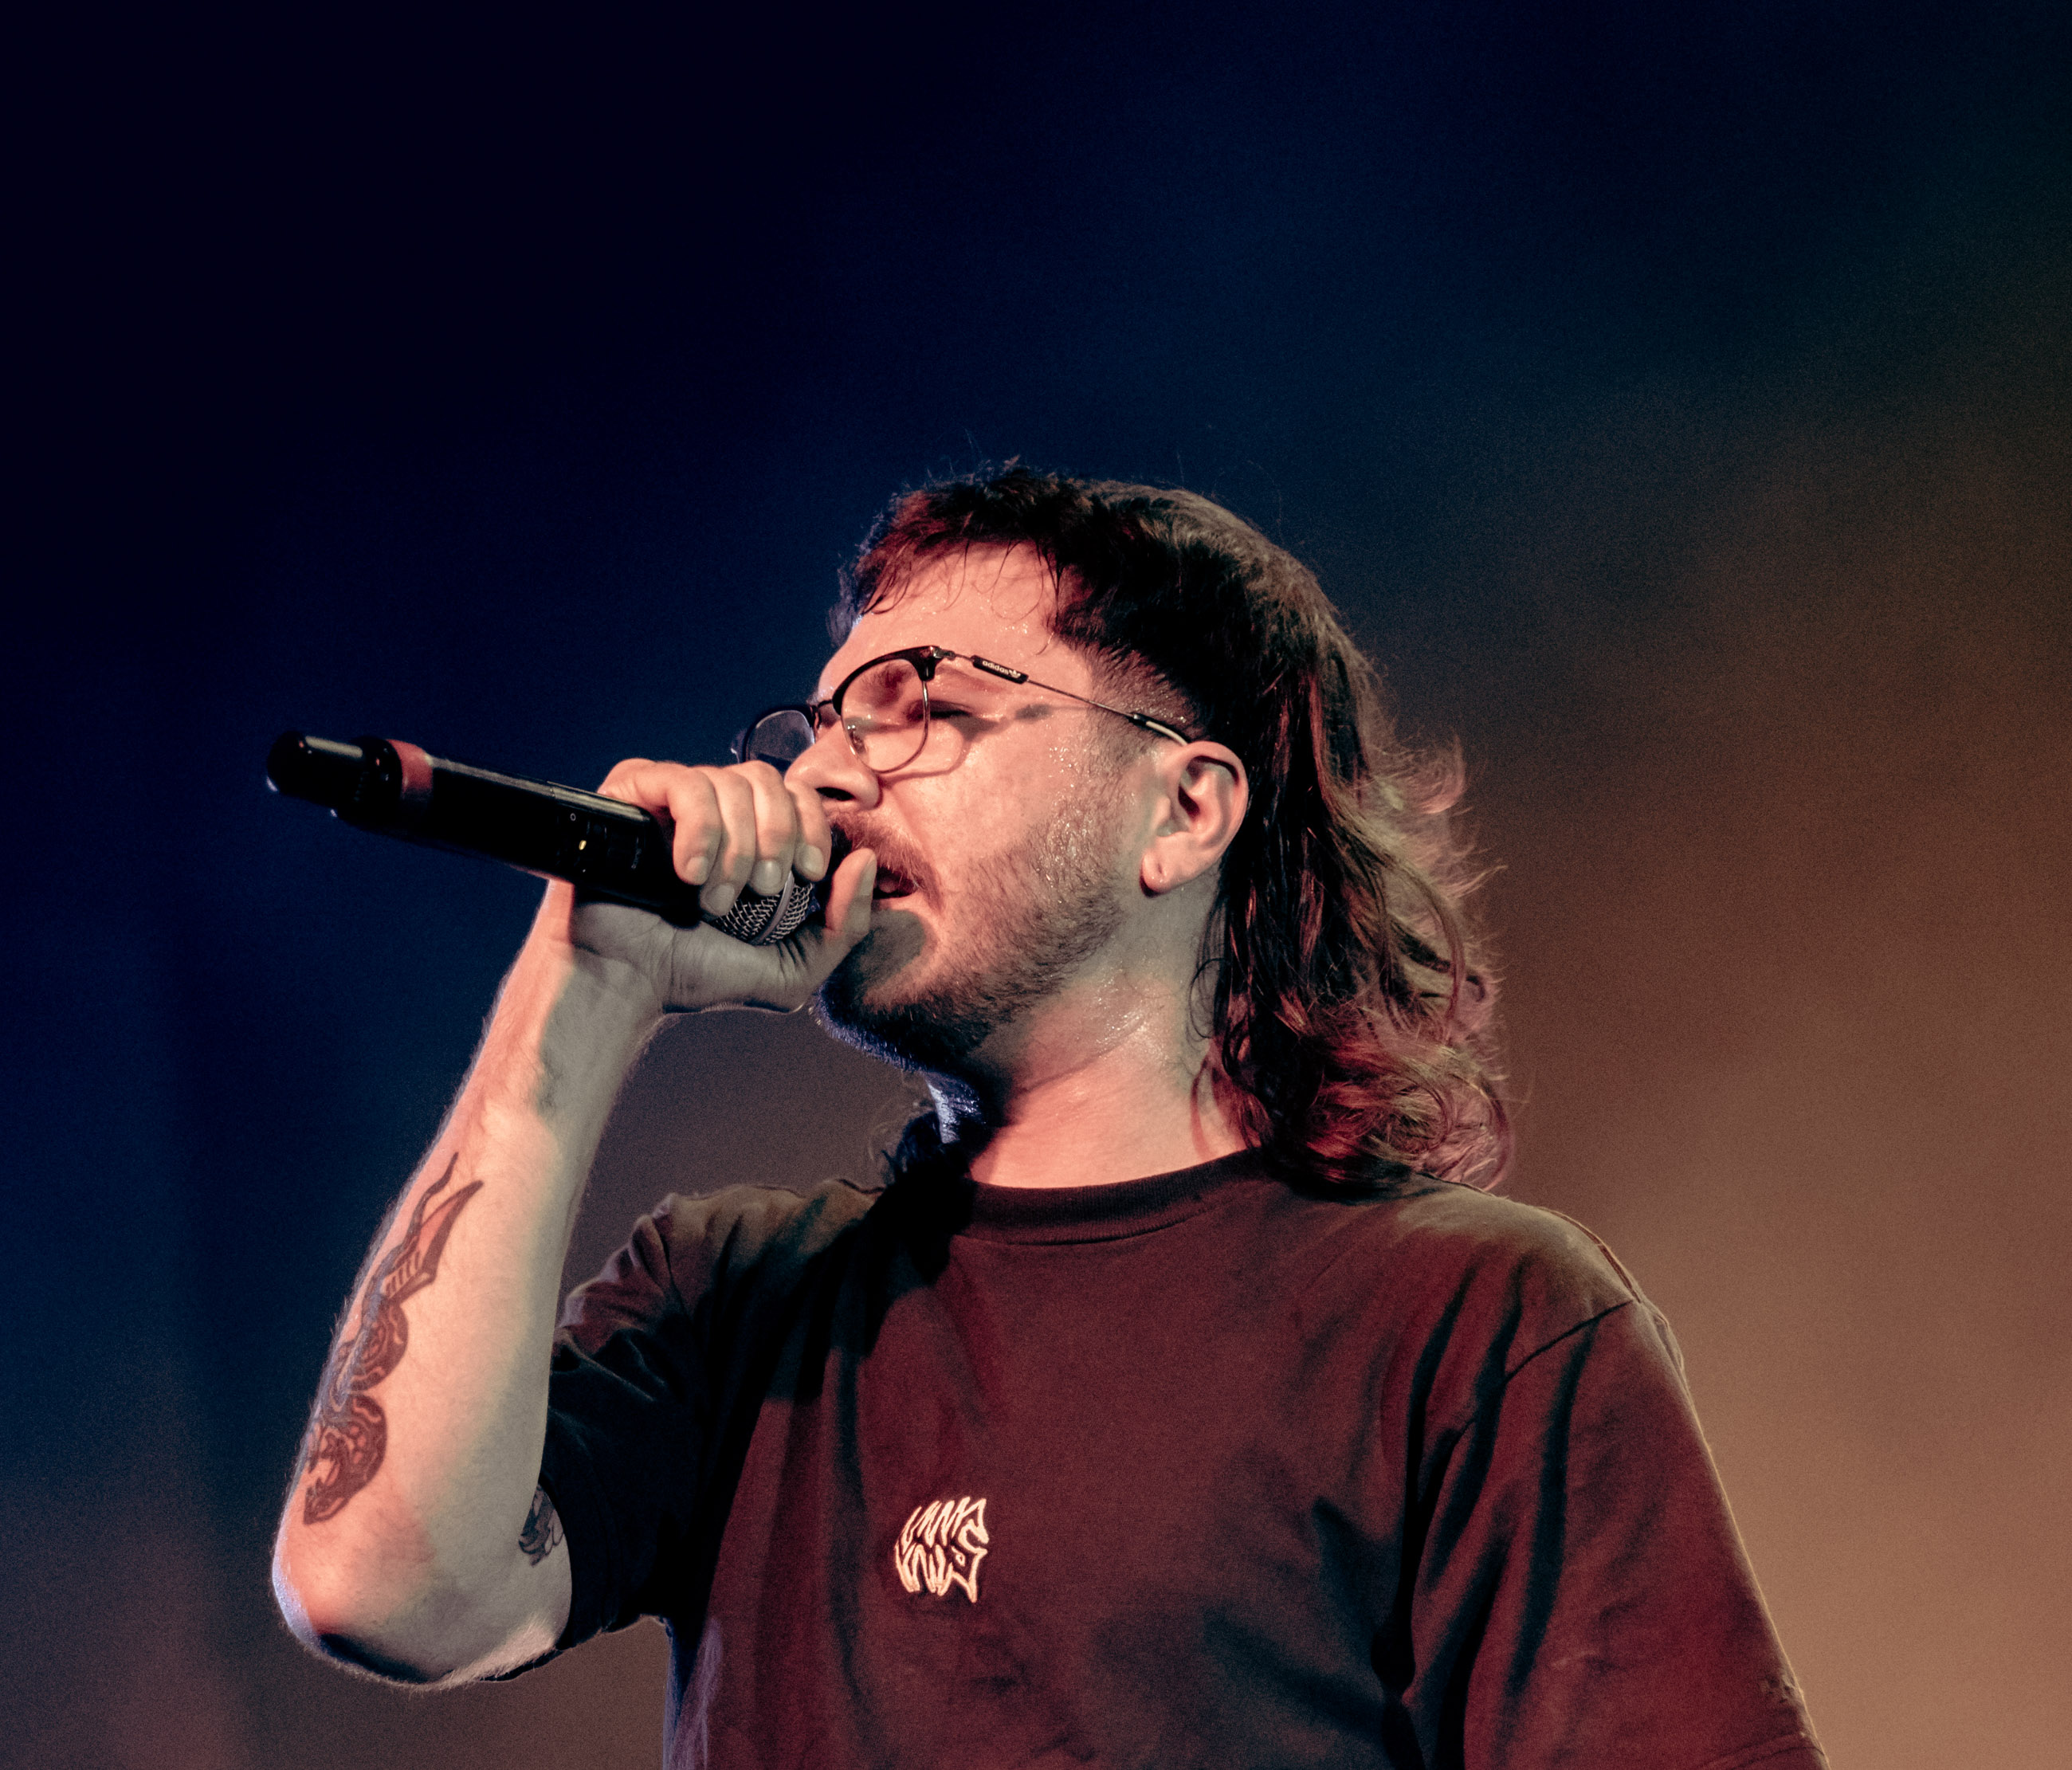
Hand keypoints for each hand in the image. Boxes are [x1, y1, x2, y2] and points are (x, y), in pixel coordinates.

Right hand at [534, 757, 876, 1014]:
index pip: (797, 793)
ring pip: (727, 781)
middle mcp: (711, 807)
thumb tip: (864, 859)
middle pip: (767, 778)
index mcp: (748, 833)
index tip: (810, 874)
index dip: (813, 825)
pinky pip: (682, 782)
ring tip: (714, 898)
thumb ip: (846, 925)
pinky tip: (689, 873)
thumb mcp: (795, 967)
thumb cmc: (699, 975)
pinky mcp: (629, 793)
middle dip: (777, 836)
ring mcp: (668, 796)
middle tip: (763, 890)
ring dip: (735, 847)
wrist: (627, 985)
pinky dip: (699, 830)